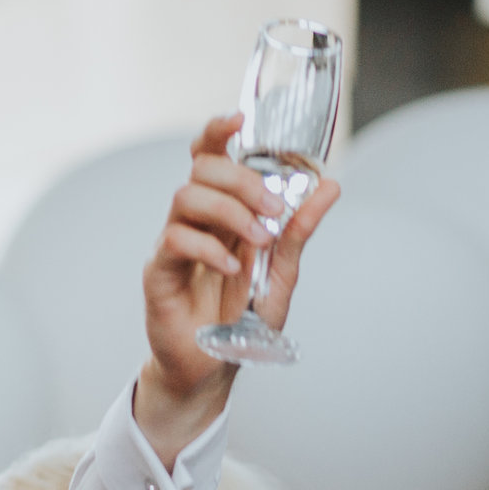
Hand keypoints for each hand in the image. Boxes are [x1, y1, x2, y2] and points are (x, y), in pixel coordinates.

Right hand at [137, 113, 342, 463]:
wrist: (215, 369)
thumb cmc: (242, 321)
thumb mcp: (282, 274)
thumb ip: (299, 231)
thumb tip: (330, 186)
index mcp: (221, 213)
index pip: (209, 158)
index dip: (217, 132)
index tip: (238, 119)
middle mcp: (195, 221)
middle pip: (201, 170)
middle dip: (240, 179)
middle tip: (271, 208)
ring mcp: (174, 244)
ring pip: (185, 198)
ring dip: (228, 211)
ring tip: (258, 240)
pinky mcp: (159, 272)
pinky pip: (175, 242)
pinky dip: (208, 249)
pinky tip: (233, 269)